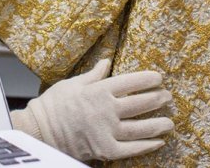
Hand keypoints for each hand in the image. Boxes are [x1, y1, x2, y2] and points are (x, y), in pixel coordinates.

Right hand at [10, 59, 172, 161]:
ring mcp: (106, 131)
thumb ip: (94, 74)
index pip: (131, 82)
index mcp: (100, 90)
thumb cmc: (54, 104)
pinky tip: (157, 142)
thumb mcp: (74, 83)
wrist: (40, 131)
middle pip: (139, 104)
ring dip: (157, 124)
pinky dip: (146, 146)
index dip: (147, 79)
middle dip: (157, 100)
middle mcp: (107, 109)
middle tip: (168, 97)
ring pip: (139, 128)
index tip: (159, 77)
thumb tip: (106, 61)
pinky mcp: (104, 149)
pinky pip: (130, 149)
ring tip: (169, 122)